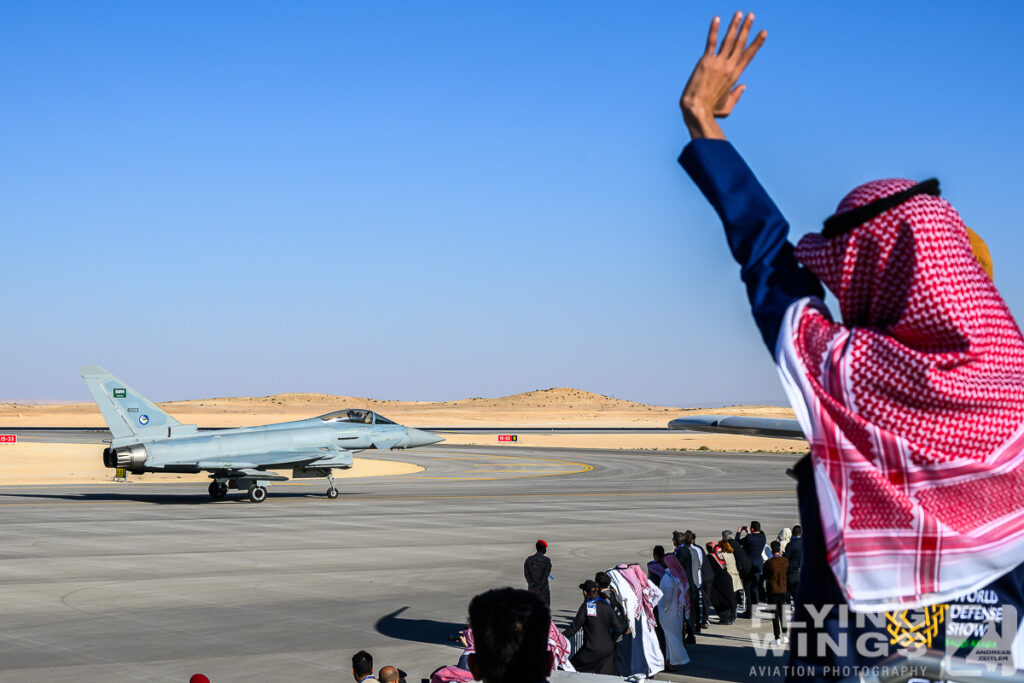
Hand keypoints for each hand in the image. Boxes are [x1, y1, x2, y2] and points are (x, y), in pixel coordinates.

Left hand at [680, 12, 765, 139]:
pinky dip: (714, 30)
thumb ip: (737, 96)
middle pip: (740, 44)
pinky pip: (711, 42)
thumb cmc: (710, 111)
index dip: (756, 43)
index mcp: (735, 76)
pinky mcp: (706, 62)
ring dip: (734, 25)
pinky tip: (717, 19)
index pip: (748, 55)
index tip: (763, 32)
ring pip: (729, 40)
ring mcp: (718, 63)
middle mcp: (729, 67)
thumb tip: (743, 87)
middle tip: (751, 15)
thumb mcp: (727, 107)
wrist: (697, 110)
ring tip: (739, 13)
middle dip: (746, 28)